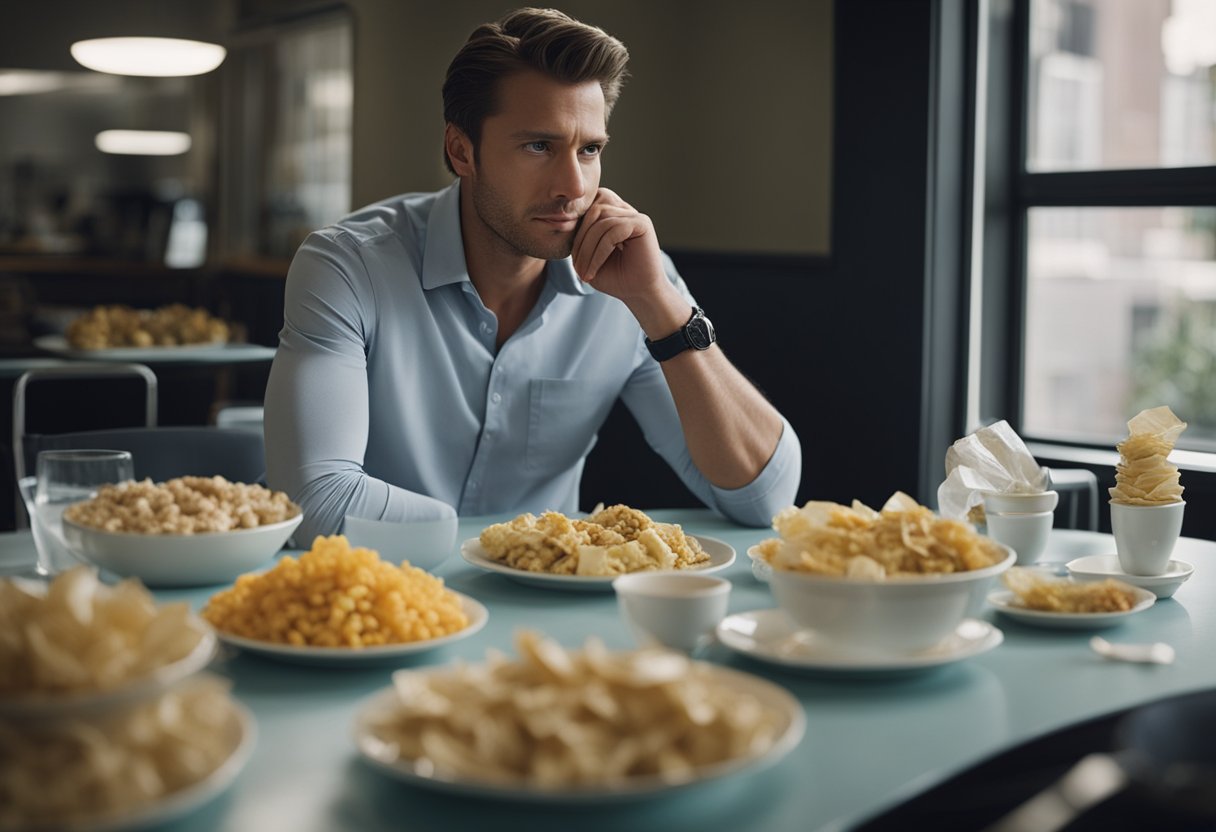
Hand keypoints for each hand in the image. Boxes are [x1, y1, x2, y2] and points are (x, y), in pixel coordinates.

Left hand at [571, 188, 668, 303]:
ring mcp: (636, 216)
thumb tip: (564, 221)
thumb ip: (579, 239)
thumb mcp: (589, 258)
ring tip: (584, 271)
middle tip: (577, 267)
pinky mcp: (642, 224)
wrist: (639, 295)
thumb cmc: (615, 278)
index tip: (574, 260)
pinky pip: (612, 232)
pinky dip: (598, 253)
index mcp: (615, 215)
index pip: (589, 208)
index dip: (577, 232)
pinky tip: (593, 271)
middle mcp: (626, 212)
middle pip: (594, 211)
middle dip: (580, 239)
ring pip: (601, 221)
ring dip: (588, 248)